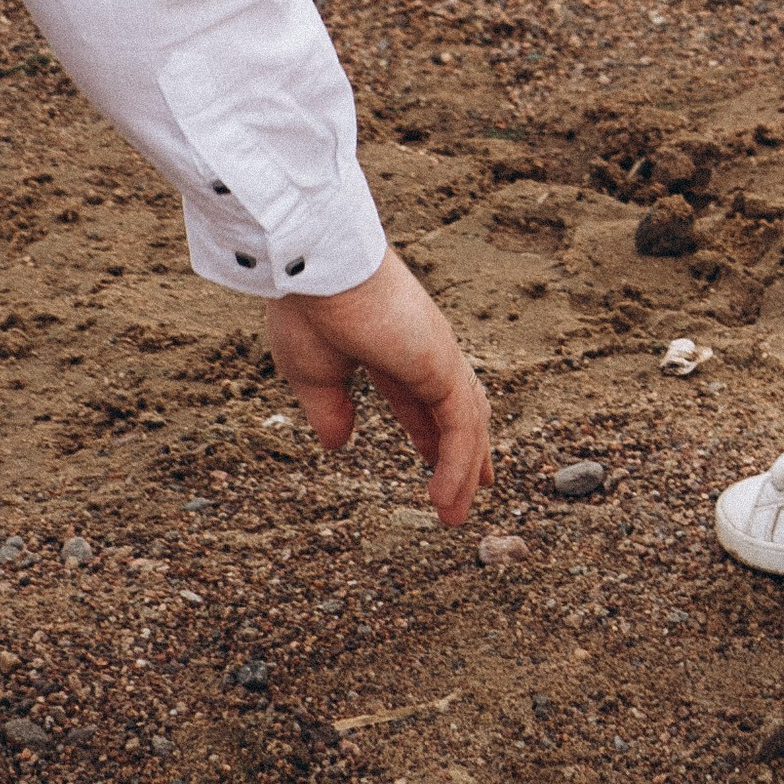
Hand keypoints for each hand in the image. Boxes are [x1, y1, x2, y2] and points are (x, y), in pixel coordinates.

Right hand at [266, 251, 494, 529]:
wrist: (314, 270)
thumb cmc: (307, 309)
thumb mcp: (311, 373)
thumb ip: (330, 409)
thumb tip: (339, 444)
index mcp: (390, 348)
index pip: (421, 399)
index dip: (432, 434)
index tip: (436, 463)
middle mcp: (423, 351)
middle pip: (458, 409)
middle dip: (466, 451)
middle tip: (476, 486)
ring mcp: (438, 357)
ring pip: (465, 423)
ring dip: (463, 471)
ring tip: (455, 513)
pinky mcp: (444, 367)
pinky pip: (461, 428)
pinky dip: (458, 466)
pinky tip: (446, 498)